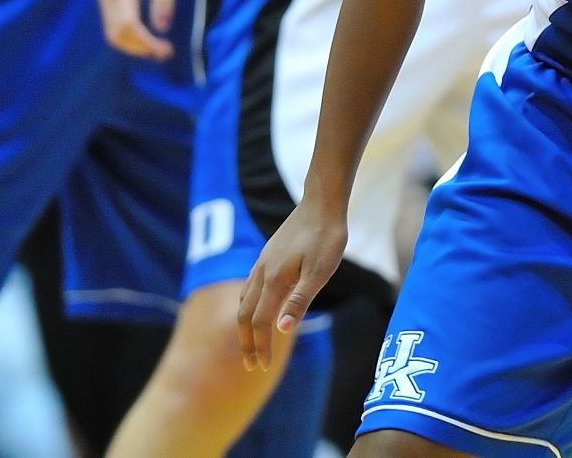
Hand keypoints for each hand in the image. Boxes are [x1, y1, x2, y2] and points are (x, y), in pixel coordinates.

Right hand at [98, 0, 183, 59]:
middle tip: (165, 52)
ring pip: (112, 32)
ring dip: (133, 45)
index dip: (146, 44)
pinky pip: (113, 24)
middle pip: (117, 34)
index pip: (130, 26)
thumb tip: (162, 28)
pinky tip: (147, 37)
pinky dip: (128, 36)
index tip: (166, 50)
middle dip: (139, 49)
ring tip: (158, 48)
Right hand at [239, 200, 346, 370]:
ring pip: (244, 301)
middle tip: (251, 366)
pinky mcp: (266, 257)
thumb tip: (281, 330)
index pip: (261, 323)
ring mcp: (262, 263)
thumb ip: (300, 300)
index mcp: (274, 280)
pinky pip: (249, 287)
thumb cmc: (326, 238)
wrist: (323, 204)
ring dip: (246, 326)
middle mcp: (262, 273)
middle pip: (245, 316)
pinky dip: (249, 307)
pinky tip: (258, 309)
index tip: (264, 367)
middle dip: (247, 343)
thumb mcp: (320, 272)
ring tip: (252, 343)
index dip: (261, 347)